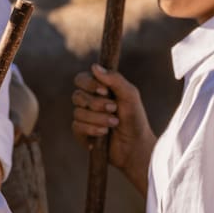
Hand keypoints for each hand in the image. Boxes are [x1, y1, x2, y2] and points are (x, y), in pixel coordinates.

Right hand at [71, 64, 155, 196]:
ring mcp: (83, 118)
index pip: (80, 79)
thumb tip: (94, 66)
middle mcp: (88, 102)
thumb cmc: (135, 118)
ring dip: (99, 119)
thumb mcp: (130, 95)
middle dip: (97, 104)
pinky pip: (77, 127)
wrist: (136, 146)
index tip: (105, 91)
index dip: (89, 84)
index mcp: (97, 89)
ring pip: (78, 113)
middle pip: (77, 96)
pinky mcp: (81, 133)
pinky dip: (92, 130)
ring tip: (114, 124)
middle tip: (114, 109)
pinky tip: (104, 134)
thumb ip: (115, 79)